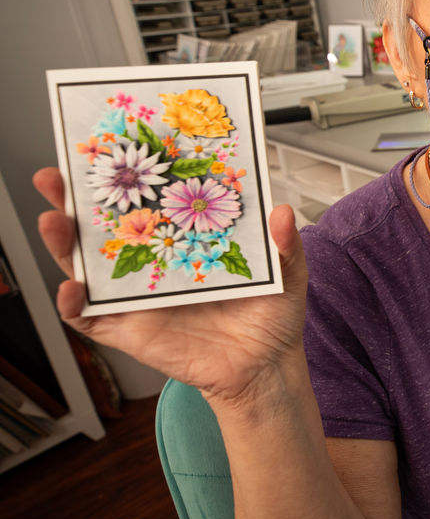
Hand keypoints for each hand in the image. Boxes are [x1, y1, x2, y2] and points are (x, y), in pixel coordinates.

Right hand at [33, 167, 309, 407]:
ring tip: (54, 221)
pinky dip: (73, 304)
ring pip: (84, 267)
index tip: (106, 150)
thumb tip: (281, 211)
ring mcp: (137, 297)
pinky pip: (90, 318)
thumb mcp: (286, 272)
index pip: (146, 202)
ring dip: (62, 245)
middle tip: (55, 178)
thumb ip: (284, 243)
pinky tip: (72, 288)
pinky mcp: (130, 331)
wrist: (266, 367)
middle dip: (72, 201)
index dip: (123, 178)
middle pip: (102, 228)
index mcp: (184, 240)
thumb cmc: (271, 315)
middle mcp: (153, 264)